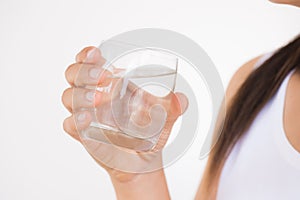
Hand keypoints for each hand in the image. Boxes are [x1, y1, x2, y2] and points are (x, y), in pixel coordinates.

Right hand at [62, 46, 187, 181]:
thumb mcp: (165, 116)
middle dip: (83, 71)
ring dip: (80, 95)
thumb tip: (182, 100)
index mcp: (110, 83)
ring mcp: (88, 115)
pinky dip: (75, 121)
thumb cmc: (151, 132)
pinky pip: (70, 125)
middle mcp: (94, 96)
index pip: (89, 62)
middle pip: (73, 74)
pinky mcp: (85, 135)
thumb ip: (174, 106)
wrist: (145, 159)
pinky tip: (87, 119)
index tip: (95, 53)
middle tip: (102, 77)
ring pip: (69, 97)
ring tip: (98, 99)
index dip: (86, 54)